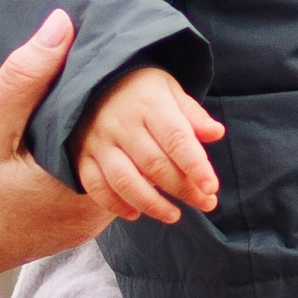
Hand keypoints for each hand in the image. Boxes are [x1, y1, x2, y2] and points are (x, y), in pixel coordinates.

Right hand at [0, 14, 114, 275]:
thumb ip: (25, 76)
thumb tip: (63, 24)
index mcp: (85, 189)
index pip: (133, 137)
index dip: (127, 98)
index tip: (114, 66)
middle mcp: (95, 215)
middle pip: (127, 153)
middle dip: (118, 115)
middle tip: (103, 74)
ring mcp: (83, 226)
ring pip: (112, 169)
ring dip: (101, 138)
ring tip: (86, 98)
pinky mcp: (68, 229)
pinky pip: (92, 185)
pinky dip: (85, 159)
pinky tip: (65, 135)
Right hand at [77, 64, 225, 226]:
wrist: (91, 81)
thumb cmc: (141, 90)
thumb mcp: (169, 90)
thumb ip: (192, 114)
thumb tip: (216, 133)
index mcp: (149, 102)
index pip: (176, 138)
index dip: (195, 165)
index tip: (211, 187)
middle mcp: (121, 122)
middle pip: (154, 164)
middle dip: (183, 189)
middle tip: (206, 203)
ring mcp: (98, 141)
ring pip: (124, 180)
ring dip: (151, 204)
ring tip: (174, 215)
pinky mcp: (81, 155)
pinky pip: (95, 186)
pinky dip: (115, 204)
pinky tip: (135, 213)